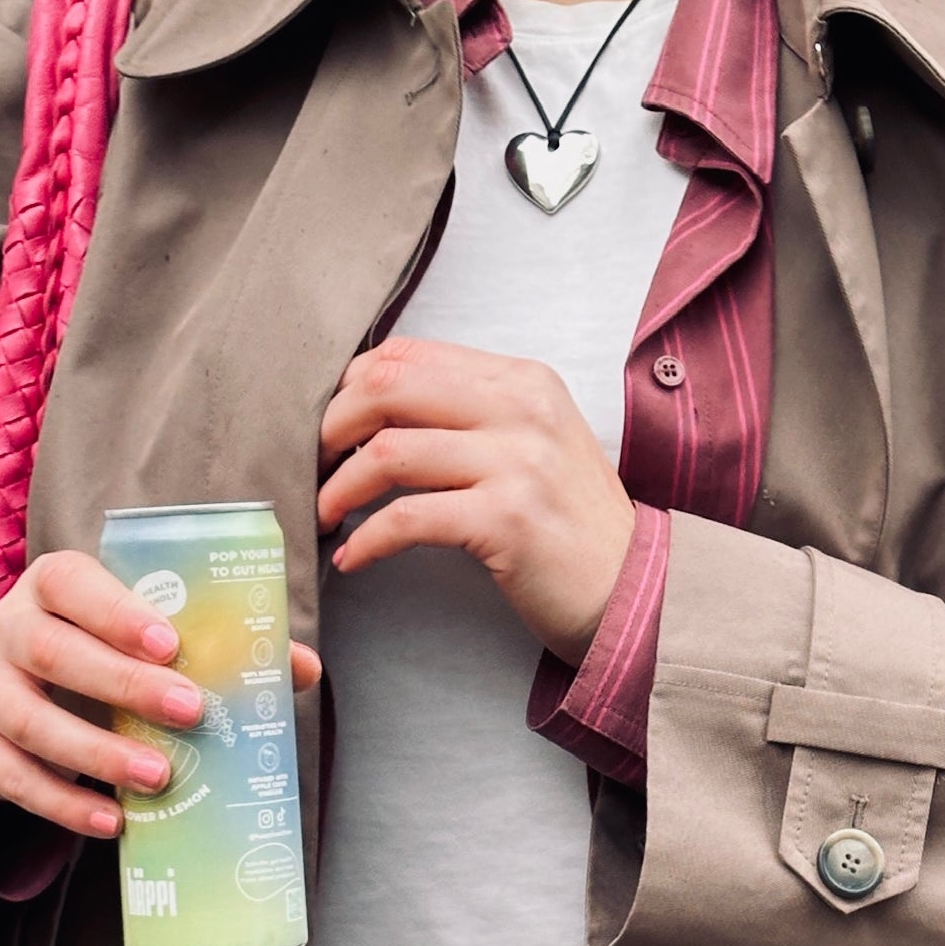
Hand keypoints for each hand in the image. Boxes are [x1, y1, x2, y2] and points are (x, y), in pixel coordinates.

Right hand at [0, 550, 321, 838]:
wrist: (29, 681)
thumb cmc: (113, 651)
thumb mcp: (157, 637)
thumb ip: (226, 644)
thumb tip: (301, 667)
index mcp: (55, 583)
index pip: (73, 581)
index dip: (118, 610)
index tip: (173, 645)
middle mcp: (7, 625)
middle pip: (50, 650)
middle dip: (122, 685)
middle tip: (191, 713)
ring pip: (22, 717)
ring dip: (93, 753)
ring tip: (158, 778)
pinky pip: (2, 775)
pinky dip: (57, 802)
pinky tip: (111, 821)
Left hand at [318, 337, 635, 663]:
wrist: (634, 590)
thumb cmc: (571, 527)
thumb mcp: (534, 446)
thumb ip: (472, 416)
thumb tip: (373, 410)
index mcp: (522, 380)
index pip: (409, 354)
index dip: (349, 388)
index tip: (328, 429)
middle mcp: (521, 408)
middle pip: (387, 389)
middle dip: (329, 429)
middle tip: (310, 468)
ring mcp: (518, 461)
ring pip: (388, 452)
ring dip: (338, 489)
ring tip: (325, 516)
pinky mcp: (507, 519)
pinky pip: (407, 519)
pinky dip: (367, 541)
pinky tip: (354, 559)